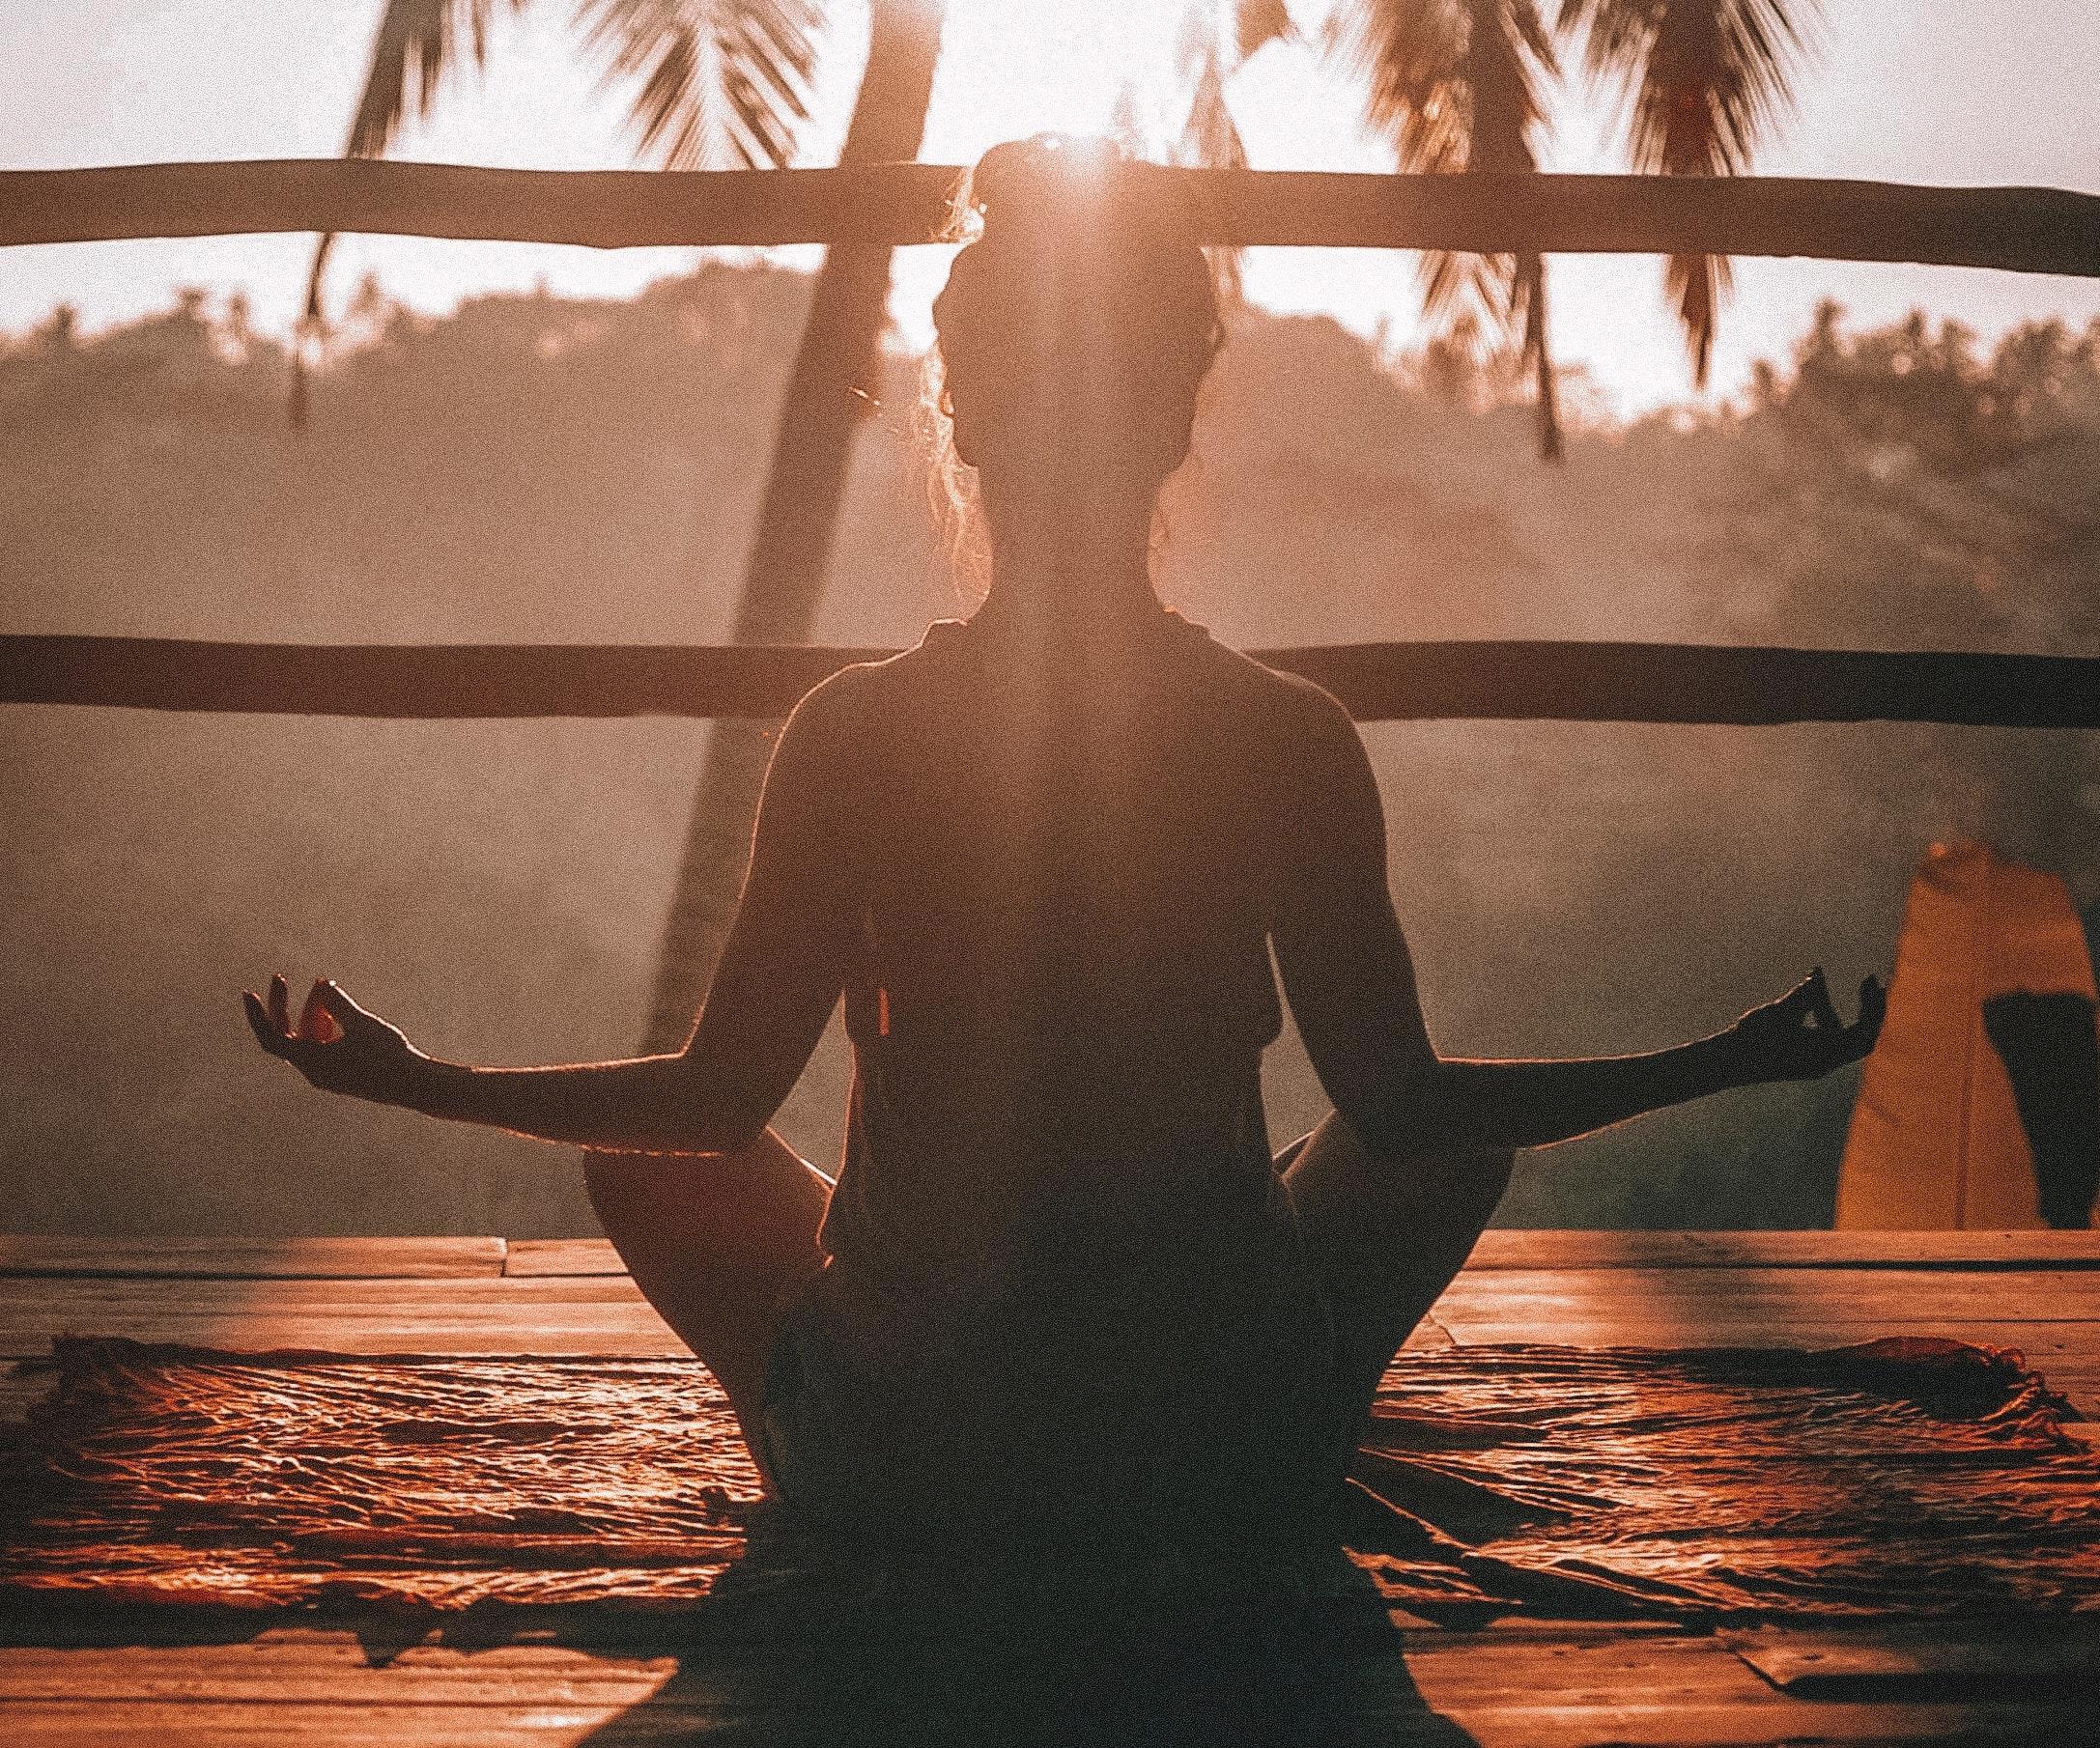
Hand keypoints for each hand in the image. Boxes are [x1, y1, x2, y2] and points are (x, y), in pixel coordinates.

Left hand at [242, 974, 420, 1104]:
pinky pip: (324, 1047)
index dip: (258, 1016)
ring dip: (313, 1012)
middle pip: (290, 1035)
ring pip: (310, 1039)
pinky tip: (338, 1009)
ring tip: (324, 986)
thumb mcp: (361, 1022)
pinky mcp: (344, 1073)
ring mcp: (329, 1074)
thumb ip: (337, 1003)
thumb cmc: (389, 1054)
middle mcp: (315, 1071)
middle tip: (281, 977)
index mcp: (312, 1063)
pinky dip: (326, 1026)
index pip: (272, 1038)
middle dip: (288, 1006)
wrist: (416, 1086)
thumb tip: (321, 985)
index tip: (249, 993)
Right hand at [1726, 966, 1886, 1082]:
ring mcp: (1816, 1065)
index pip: (1864, 1030)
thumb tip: (1817, 975)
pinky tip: (1809, 1002)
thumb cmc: (1752, 1037)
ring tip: (1816, 981)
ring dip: (1836, 1010)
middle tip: (1871, 983)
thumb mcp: (1780, 1011)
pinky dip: (1824, 1020)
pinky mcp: (1805, 1063)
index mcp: (1825, 1053)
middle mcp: (1826, 1063)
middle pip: (1862, 1038)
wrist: (1727, 1062)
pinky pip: (1827, 1041)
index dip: (1873, 1005)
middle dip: (1870, 1011)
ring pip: (1842, 1038)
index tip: (1869, 980)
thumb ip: (1803, 994)